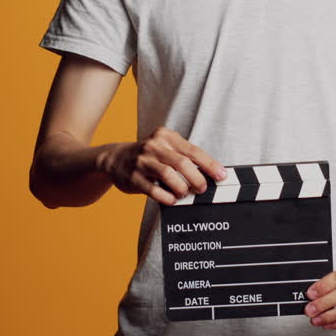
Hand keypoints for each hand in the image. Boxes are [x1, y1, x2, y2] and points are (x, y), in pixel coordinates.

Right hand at [95, 126, 228, 205]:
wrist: (114, 158)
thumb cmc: (148, 156)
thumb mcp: (164, 148)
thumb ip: (183, 157)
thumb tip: (209, 174)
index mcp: (165, 136)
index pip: (193, 151)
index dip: (210, 165)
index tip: (221, 176)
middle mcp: (153, 146)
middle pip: (182, 163)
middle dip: (197, 178)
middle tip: (202, 188)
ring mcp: (142, 161)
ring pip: (168, 175)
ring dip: (182, 188)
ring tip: (185, 193)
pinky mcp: (133, 178)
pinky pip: (154, 189)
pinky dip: (167, 197)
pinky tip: (172, 199)